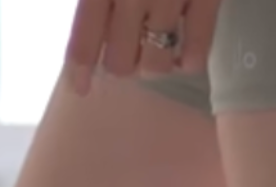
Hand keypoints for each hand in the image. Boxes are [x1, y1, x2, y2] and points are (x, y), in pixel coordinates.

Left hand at [63, 0, 221, 95]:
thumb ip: (100, 0)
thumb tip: (93, 39)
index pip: (84, 40)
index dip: (79, 70)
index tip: (80, 88)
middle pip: (120, 63)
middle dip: (124, 63)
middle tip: (133, 49)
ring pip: (156, 64)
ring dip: (156, 63)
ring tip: (161, 46)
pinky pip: (195, 51)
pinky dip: (189, 60)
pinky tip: (186, 54)